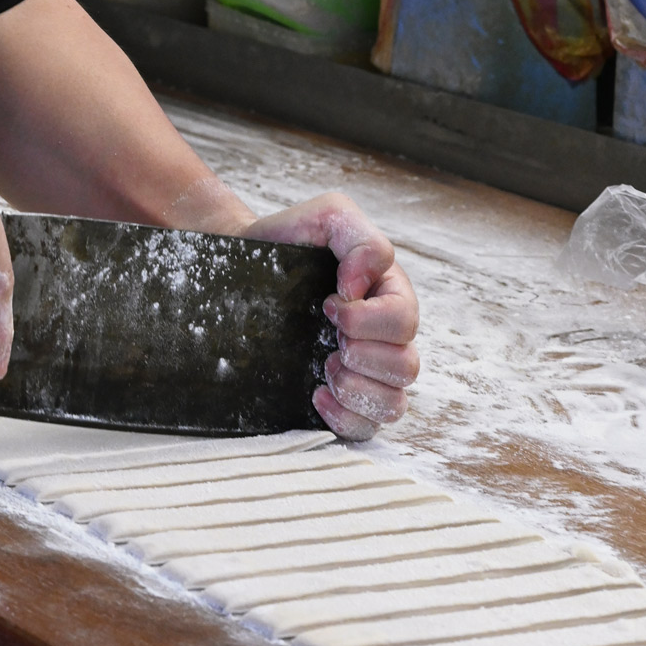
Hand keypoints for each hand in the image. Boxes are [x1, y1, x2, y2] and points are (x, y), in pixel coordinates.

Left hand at [243, 194, 418, 439]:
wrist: (239, 265)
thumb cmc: (285, 241)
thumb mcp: (327, 217)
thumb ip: (361, 239)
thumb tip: (363, 286)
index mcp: (388, 295)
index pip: (405, 320)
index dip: (368, 320)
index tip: (328, 304)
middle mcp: (384, 337)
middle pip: (406, 367)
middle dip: (363, 355)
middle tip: (329, 338)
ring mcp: (364, 371)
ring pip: (393, 404)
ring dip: (357, 389)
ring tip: (325, 366)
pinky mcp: (340, 398)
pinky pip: (364, 428)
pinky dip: (344, 417)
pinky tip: (316, 394)